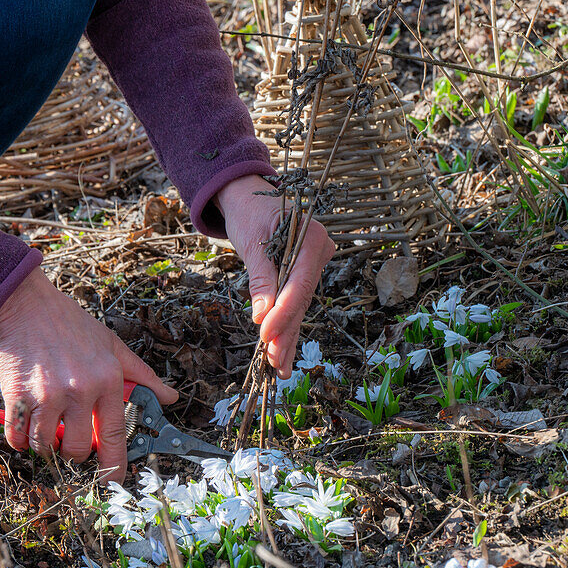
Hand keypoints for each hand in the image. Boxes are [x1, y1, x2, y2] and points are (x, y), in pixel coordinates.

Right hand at [0, 268, 177, 481]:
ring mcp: (46, 395)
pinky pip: (18, 437)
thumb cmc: (69, 323)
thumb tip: (171, 397)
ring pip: (46, 447)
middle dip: (73, 453)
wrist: (25, 302)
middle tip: (69, 439)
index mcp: (107, 380)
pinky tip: (24, 425)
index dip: (115, 466)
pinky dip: (20, 439)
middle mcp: (79, 390)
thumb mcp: (111, 345)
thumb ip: (142, 375)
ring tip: (45, 428)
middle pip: (78, 450)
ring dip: (45, 446)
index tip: (113, 480)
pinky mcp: (17, 395)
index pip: (116, 436)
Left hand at [216, 174, 334, 378]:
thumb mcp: (252, 241)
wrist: (248, 198)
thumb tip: (262, 315)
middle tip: (273, 361)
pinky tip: (280, 355)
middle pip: (302, 301)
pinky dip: (285, 328)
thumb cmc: (249, 212)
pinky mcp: (301, 277)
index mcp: (312, 239)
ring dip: (287, 338)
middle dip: (286, 332)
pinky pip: (293, 305)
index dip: (284, 312)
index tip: (265, 333)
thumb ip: (260, 277)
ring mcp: (313, 267)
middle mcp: (319, 254)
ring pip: (299, 308)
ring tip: (279, 369)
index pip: (300, 284)